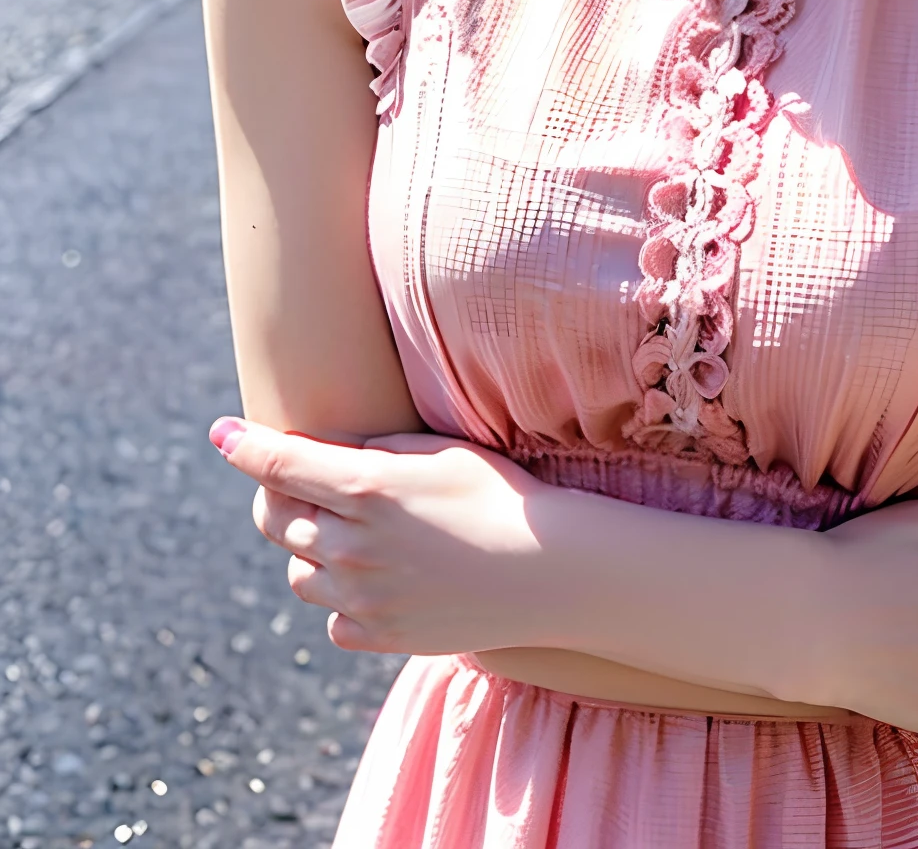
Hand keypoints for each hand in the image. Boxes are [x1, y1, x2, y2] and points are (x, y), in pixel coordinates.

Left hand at [211, 417, 545, 654]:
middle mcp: (352, 543)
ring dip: (314, 552)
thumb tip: (341, 461)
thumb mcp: (442, 452)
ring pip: (299, 574)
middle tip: (299, 487)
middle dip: (276, 498)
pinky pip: (334, 617)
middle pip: (276, 521)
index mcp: (366, 487)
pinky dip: (345, 598)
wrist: (546, 572)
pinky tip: (382, 581)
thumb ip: (380, 453)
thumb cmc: (501, 495)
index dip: (244, 446)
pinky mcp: (376, 635)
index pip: (280, 464)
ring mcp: (361, 596)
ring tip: (358, 538)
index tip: (221, 433)